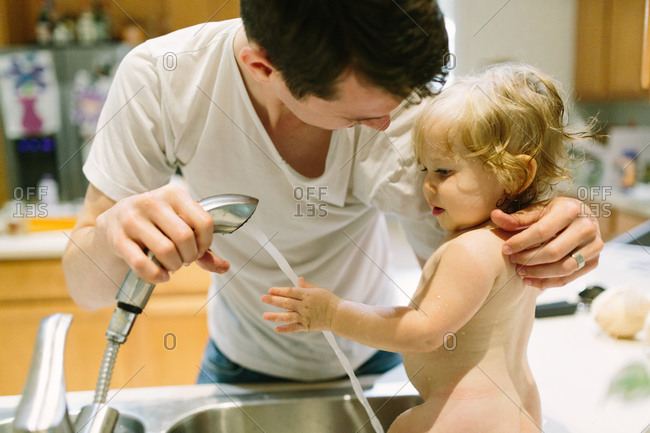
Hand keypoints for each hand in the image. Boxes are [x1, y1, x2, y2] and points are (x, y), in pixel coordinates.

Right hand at [95, 184, 229, 282]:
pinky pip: (143, 264)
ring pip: (166, 251)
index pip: (204, 222)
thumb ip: (202, 248)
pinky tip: (160, 276)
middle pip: (185, 238)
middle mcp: (151, 201)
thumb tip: (225, 267)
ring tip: (171, 266)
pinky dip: (156, 276)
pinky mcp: (116, 238)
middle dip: (189, 257)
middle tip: (183, 260)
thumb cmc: (153, 228)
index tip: (199, 251)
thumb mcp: (178, 228)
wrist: (109, 227)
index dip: (206, 243)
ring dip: (173, 266)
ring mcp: (131, 218)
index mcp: (172, 193)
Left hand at [261, 277, 340, 332]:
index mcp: (307, 295)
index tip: (270, 290)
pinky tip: (276, 329)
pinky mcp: (306, 326)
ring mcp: (305, 317)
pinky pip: (294, 328)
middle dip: (273, 300)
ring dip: (275, 316)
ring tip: (264, 315)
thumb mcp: (319, 290)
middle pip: (286, 303)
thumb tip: (298, 279)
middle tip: (262, 298)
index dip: (279, 291)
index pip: (290, 292)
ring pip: (287, 316)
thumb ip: (306, 286)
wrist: (339, 315)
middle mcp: (305, 306)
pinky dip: (285, 329)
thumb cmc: (329, 301)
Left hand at [491, 197, 602, 288]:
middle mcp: (587, 227)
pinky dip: (548, 282)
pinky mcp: (595, 261)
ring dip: (538, 273)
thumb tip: (494, 216)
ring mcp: (595, 245)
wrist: (582, 218)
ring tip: (520, 272)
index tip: (505, 249)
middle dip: (529, 259)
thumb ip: (517, 218)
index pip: (542, 231)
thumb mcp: (537, 210)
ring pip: (564, 268)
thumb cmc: (554, 213)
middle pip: (553, 252)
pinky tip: (530, 281)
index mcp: (571, 209)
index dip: (521, 242)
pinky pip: (569, 277)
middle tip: (513, 261)